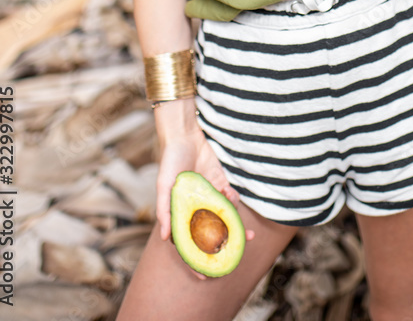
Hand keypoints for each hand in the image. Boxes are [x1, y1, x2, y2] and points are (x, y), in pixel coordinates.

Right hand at [155, 118, 254, 278]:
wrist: (185, 135)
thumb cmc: (170, 161)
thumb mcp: (164, 186)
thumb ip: (164, 210)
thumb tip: (165, 237)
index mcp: (180, 213)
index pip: (188, 242)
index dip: (195, 260)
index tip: (204, 277)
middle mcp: (196, 208)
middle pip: (210, 233)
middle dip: (223, 245)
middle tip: (236, 256)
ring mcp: (209, 196)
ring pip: (224, 217)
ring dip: (236, 225)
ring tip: (249, 234)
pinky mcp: (220, 183)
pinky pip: (229, 197)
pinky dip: (232, 199)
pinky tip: (230, 194)